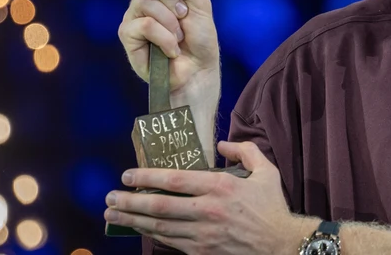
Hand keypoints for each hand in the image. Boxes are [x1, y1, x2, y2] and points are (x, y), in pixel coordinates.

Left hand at [105, 141, 315, 254]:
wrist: (281, 245)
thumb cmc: (273, 208)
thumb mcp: (266, 172)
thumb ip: (245, 151)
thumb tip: (222, 145)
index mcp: (221, 187)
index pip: (175, 180)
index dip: (146, 177)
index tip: (127, 174)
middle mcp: (207, 210)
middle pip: (158, 206)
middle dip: (128, 202)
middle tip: (109, 198)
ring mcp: (203, 235)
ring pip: (159, 227)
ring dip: (132, 221)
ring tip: (113, 215)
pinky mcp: (202, 252)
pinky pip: (170, 243)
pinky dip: (152, 235)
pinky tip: (140, 229)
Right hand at [118, 0, 220, 100]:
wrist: (199, 68)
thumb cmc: (200, 38)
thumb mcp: (200, 3)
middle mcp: (142, 1)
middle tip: (183, 14)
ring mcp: (132, 18)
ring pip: (144, 1)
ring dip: (169, 21)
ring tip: (178, 36)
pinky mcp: (128, 37)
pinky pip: (144, 25)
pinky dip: (164, 37)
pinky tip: (170, 49)